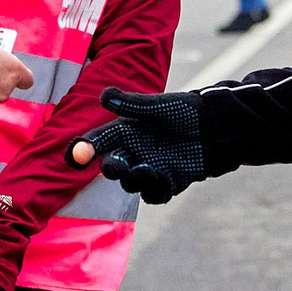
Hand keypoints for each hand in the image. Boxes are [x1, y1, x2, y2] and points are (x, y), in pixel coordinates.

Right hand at [69, 87, 206, 203]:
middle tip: (115, 165)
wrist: (216, 127)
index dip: (85, 149)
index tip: (75, 156)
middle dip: (111, 168)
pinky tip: (162, 179)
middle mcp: (133, 153)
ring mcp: (148, 170)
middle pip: (112, 167)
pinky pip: (154, 194)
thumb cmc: (185, 112)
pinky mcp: (166, 184)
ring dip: (134, 179)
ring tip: (147, 170)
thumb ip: (132, 104)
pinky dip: (155, 190)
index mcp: (125, 132)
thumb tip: (104, 95)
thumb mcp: (159, 106)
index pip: (99, 142)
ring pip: (131, 183)